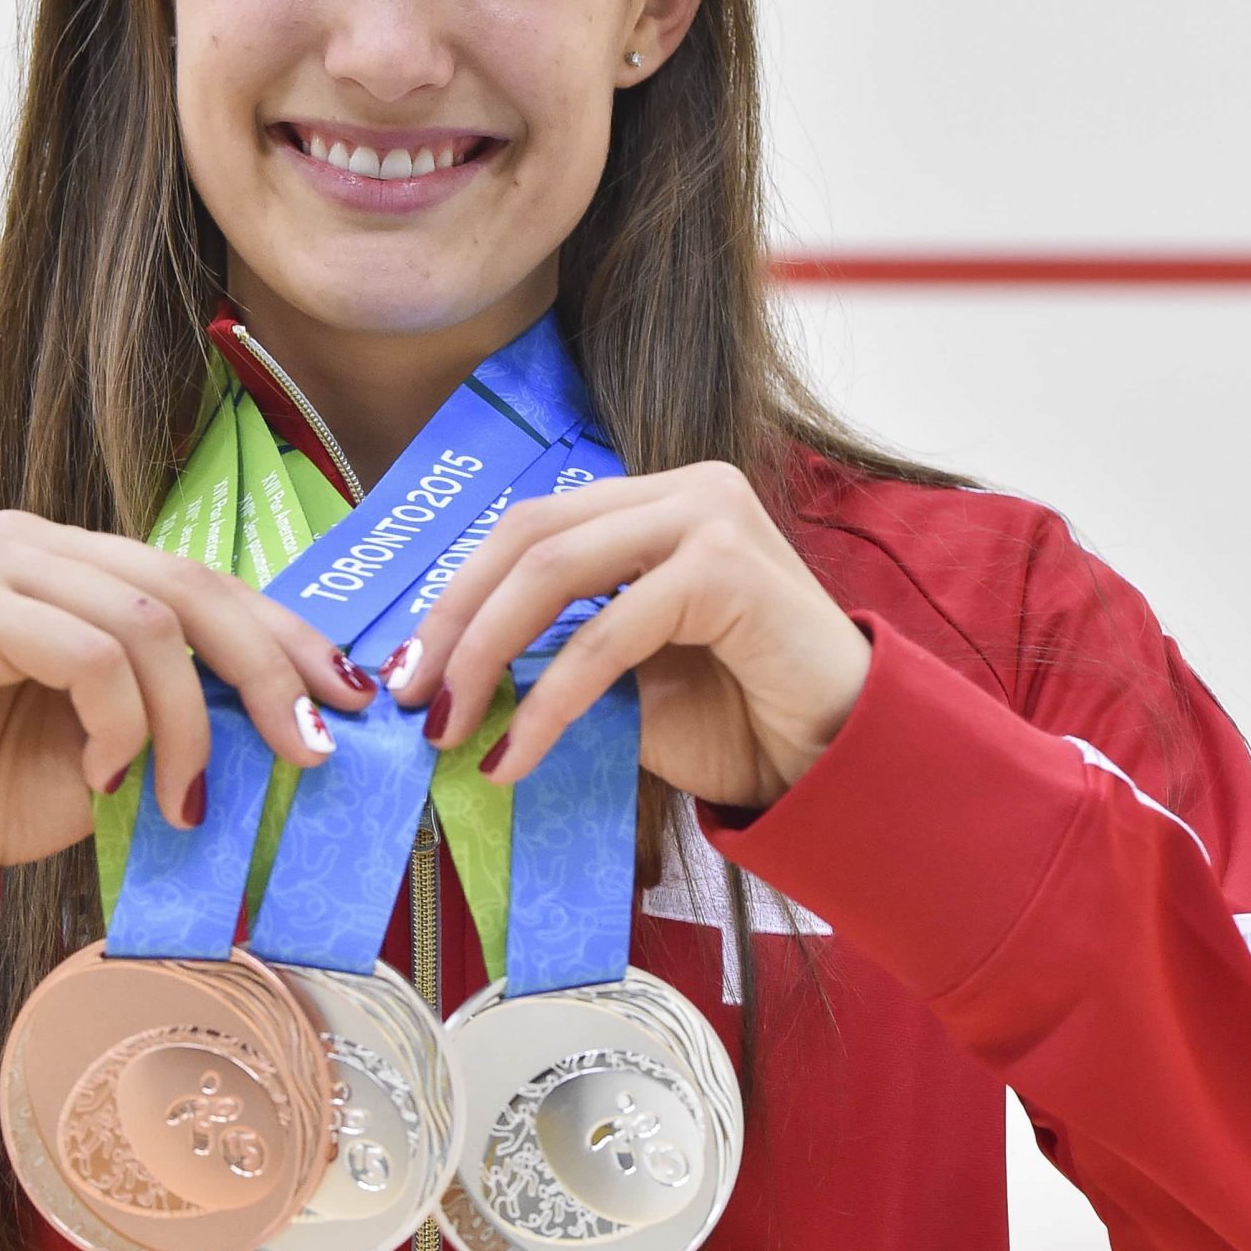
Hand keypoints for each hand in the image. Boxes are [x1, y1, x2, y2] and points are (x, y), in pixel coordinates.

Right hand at [0, 511, 376, 920]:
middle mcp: (47, 543)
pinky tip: (102, 778)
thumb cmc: (12, 784)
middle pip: (193, 587)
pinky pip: (88, 654)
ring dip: (183, 725)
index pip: (213, 583)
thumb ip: (200, 710)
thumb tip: (314, 719)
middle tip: (306, 752)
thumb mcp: (135, 746)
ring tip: (178, 799)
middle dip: (267, 673)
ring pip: (148, 624)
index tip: (353, 698)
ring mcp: (3, 563)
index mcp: (92, 564)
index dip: (290, 637)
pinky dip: (117, 726)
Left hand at [381, 463, 869, 812]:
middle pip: (526, 535)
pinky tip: (518, 753)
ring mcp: (707, 514)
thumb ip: (551, 653)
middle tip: (411, 697)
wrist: (840, 761)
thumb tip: (449, 677)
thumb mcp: (624, 679)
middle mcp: (682, 488)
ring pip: (553, 571)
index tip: (410, 669)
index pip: (529, 528)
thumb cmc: (741, 720)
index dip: (458, 595)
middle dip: (453, 621)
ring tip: (451, 729)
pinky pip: (606, 631)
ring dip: (484, 654)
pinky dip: (550, 699)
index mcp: (654, 501)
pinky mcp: (726, 563)